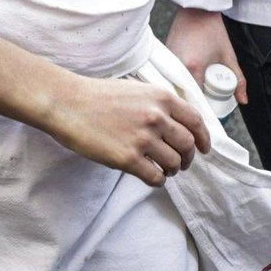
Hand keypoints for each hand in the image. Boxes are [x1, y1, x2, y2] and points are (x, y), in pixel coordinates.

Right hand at [37, 69, 209, 187]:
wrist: (67, 103)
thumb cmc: (97, 96)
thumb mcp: (136, 90)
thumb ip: (158, 104)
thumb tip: (177, 123)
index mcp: (161, 98)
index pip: (196, 121)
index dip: (203, 138)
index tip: (204, 149)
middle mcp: (156, 117)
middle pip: (188, 145)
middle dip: (188, 158)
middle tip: (181, 164)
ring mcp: (143, 138)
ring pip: (174, 163)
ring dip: (172, 170)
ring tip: (163, 170)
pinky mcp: (127, 158)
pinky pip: (155, 177)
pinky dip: (158, 181)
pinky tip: (150, 176)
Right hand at [166, 7, 242, 106]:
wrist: (196, 10)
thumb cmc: (213, 31)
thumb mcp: (229, 57)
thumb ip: (238, 80)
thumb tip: (243, 100)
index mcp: (194, 69)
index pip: (197, 99)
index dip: (204, 108)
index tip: (209, 112)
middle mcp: (178, 68)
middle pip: (185, 95)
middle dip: (194, 103)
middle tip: (203, 104)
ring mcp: (169, 62)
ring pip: (176, 86)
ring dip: (184, 92)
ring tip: (194, 91)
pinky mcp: (164, 58)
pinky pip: (170, 76)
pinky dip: (178, 80)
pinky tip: (184, 80)